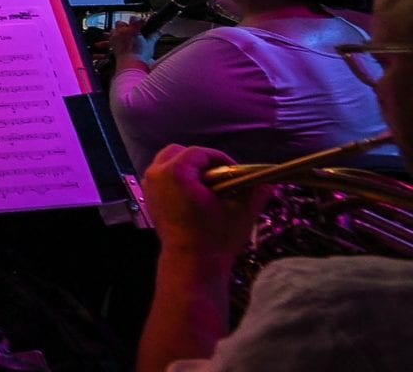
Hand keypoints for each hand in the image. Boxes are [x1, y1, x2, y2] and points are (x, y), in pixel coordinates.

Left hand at [108, 20, 156, 65]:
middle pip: (121, 23)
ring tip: (124, 37)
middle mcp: (122, 32)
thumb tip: (158, 32)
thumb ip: (154, 36)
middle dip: (126, 26)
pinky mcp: (111, 44)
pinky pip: (110, 38)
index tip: (142, 24)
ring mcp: (115, 37)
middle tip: (132, 32)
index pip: (134, 18)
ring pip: (114, 30)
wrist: (131, 65)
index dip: (138, 20)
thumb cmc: (141, 56)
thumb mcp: (150, 45)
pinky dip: (114, 39)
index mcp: (132, 30)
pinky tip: (118, 42)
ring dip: (118, 32)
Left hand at [143, 144, 269, 262]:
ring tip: (210, 185)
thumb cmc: (216, 236)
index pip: (199, 153)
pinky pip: (162, 178)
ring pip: (167, 164)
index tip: (236, 171)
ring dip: (188, 169)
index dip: (220, 159)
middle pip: (178, 153)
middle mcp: (156, 175)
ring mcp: (149, 187)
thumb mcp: (240, 211)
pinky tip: (196, 195)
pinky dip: (178, 180)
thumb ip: (255, 192)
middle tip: (221, 175)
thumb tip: (268, 182)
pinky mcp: (149, 199)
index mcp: (175, 172)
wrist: (192, 263)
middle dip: (201, 160)